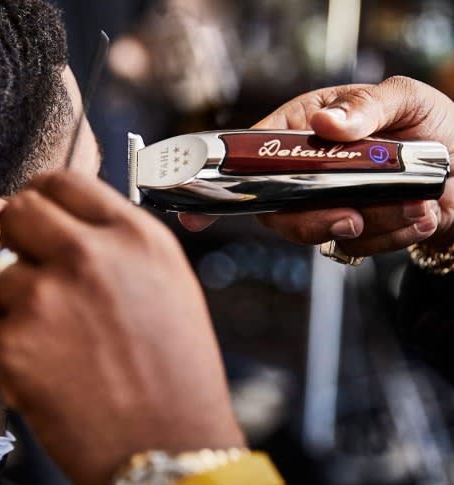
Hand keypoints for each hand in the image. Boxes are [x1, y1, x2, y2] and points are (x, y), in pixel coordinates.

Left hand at [0, 171, 243, 484]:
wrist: (170, 440)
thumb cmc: (177, 367)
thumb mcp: (167, 281)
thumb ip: (118, 242)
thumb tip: (70, 223)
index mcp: (136, 238)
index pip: (65, 182)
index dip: (45, 194)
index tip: (39, 209)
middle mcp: (92, 257)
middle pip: (19, 209)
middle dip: (21, 232)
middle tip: (36, 261)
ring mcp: (48, 299)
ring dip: (17, 293)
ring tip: (55, 329)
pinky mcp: (12, 347)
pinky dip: (2, 336)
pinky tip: (43, 357)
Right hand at [180, 76, 453, 255]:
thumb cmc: (432, 123)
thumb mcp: (404, 98)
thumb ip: (367, 107)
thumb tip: (326, 125)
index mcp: (303, 130)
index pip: (250, 157)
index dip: (219, 184)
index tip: (194, 217)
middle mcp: (306, 171)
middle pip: (275, 210)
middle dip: (313, 220)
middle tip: (351, 217)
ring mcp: (327, 203)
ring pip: (319, 232)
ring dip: (373, 225)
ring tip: (421, 206)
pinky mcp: (354, 230)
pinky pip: (358, 247)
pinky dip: (393, 236)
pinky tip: (424, 215)